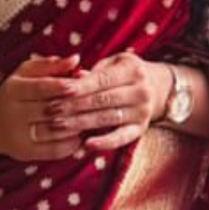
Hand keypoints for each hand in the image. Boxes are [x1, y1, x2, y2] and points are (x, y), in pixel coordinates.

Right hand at [0, 54, 85, 161]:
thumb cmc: (14, 94)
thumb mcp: (25, 74)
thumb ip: (49, 66)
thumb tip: (75, 59)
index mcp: (12, 91)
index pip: (38, 88)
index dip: (59, 87)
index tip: (77, 85)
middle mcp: (12, 114)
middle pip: (48, 110)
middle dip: (72, 107)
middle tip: (92, 103)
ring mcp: (18, 136)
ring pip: (53, 132)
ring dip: (75, 126)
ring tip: (89, 119)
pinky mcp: (24, 153)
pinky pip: (52, 151)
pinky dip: (70, 145)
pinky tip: (79, 136)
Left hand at [44, 52, 170, 152]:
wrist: (157, 87)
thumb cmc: (124, 73)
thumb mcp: (113, 64)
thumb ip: (94, 71)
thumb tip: (73, 77)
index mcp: (132, 70)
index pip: (101, 80)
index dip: (79, 86)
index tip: (58, 91)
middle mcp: (141, 91)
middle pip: (102, 100)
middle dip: (75, 105)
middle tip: (51, 111)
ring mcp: (142, 112)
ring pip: (107, 118)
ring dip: (81, 123)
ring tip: (58, 126)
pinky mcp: (141, 129)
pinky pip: (121, 138)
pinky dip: (104, 142)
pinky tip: (87, 145)